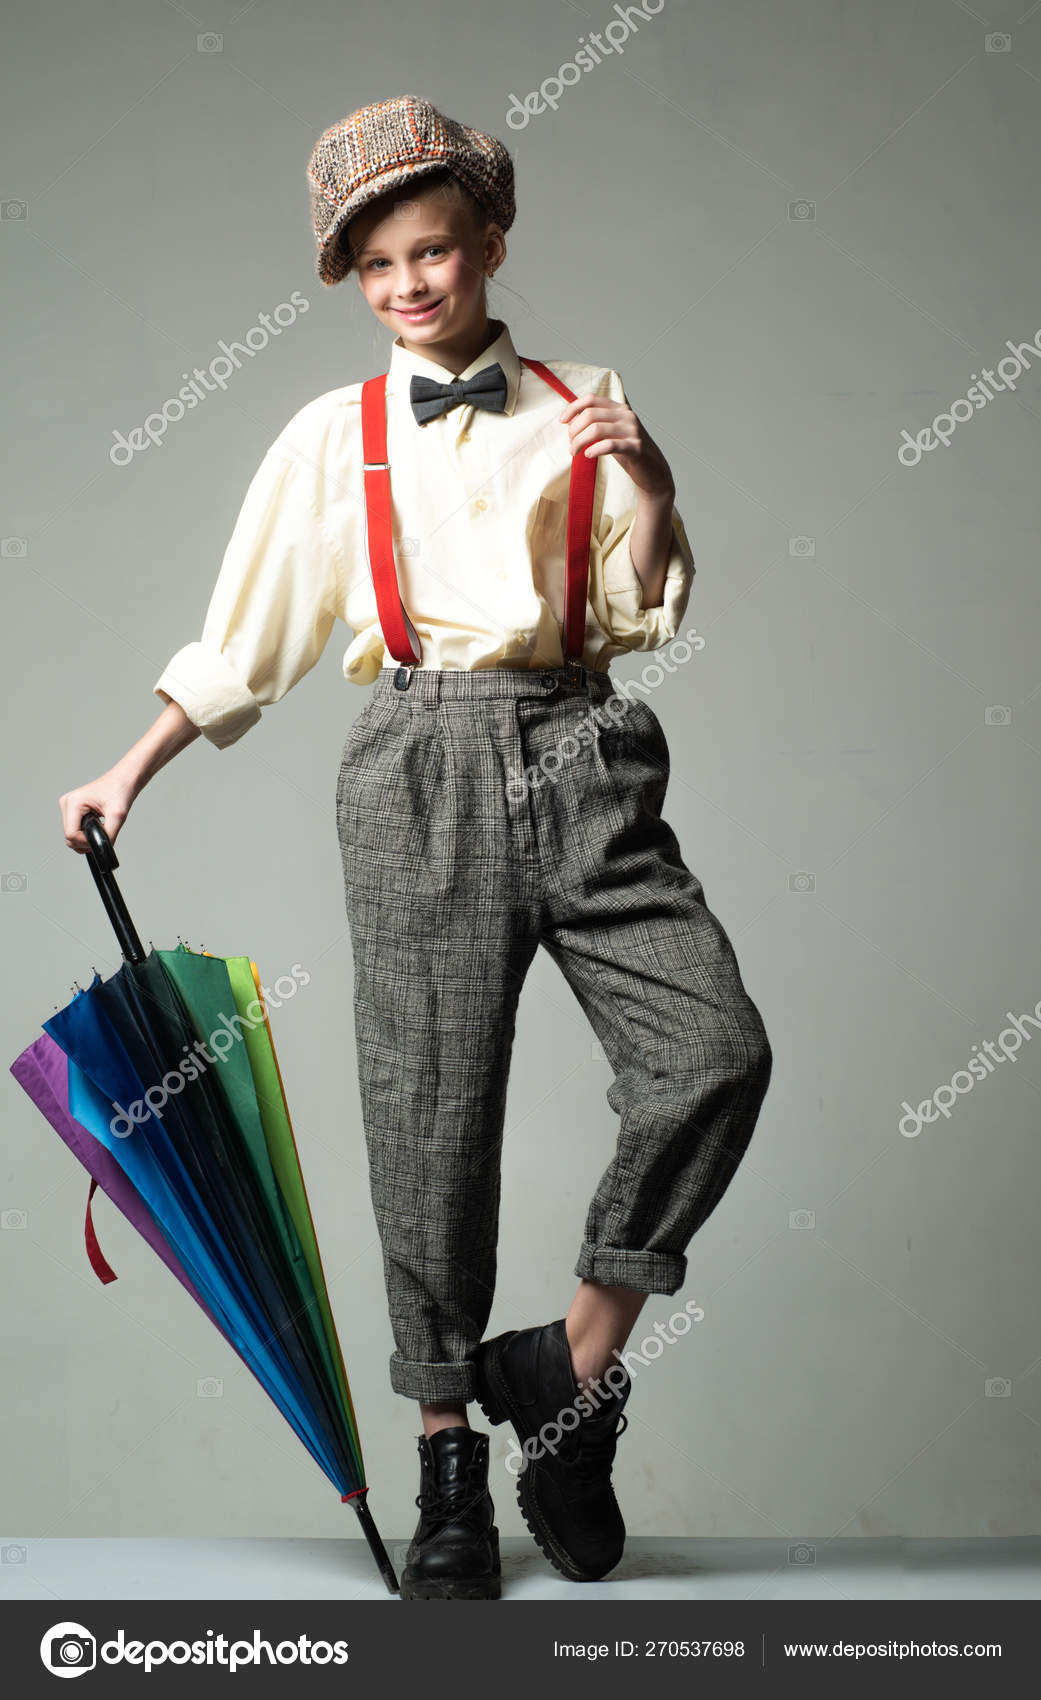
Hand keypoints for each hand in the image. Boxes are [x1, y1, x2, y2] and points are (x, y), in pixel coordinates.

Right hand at [59, 774, 135, 853]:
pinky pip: (75, 829)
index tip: (101, 839)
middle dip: (86, 841)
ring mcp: (68, 806)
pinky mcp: (72, 810)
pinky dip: (86, 833)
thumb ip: (109, 835)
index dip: (86, 842)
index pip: (71, 835)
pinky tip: (97, 825)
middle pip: (69, 837)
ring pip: (71, 835)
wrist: (123, 780)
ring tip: (101, 827)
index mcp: (73, 802)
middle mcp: (67, 803)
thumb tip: (103, 849)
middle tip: (103, 834)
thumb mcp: (118, 816)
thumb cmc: (120, 791)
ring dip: (86, 838)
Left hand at [559, 391, 674, 498]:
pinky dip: (594, 449)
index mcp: (620, 409)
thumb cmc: (628, 452)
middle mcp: (627, 415)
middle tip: (571, 445)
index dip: (573, 407)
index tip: (562, 421)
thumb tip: (571, 420)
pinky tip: (588, 455)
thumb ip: (596, 424)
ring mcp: (632, 430)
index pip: (591, 399)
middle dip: (574, 430)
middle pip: (590, 414)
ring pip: (596, 429)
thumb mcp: (612, 434)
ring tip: (575, 452)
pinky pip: (609, 445)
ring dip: (579, 441)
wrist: (653, 471)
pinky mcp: (635, 447)